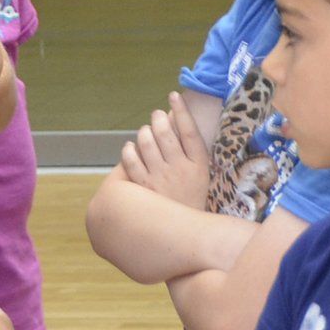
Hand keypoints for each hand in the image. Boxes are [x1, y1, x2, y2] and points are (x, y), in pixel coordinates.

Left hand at [119, 94, 211, 209]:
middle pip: (166, 133)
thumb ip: (190, 149)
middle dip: (158, 118)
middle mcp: (179, 169)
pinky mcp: (142, 188)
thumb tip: (176, 119)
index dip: (181, 110)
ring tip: (145, 131)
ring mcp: (160, 178)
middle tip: (156, 115)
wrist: (182, 233)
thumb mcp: (200, 174)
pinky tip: (131, 147)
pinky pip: (131, 161)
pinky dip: (129, 150)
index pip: (190, 130)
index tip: (174, 96)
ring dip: (144, 131)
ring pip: (146, 143)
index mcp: (198, 165)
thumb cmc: (191, 197)